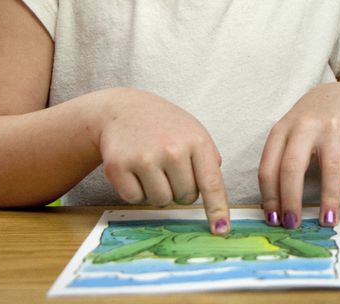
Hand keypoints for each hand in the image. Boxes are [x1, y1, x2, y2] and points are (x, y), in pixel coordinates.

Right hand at [96, 88, 230, 233]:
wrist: (123, 110)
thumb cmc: (165, 126)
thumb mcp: (194, 133)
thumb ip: (208, 161)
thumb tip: (215, 197)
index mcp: (196, 141)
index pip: (212, 183)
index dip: (217, 209)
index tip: (221, 230)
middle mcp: (172, 149)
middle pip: (186, 198)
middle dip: (181, 190)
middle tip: (170, 168)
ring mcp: (144, 158)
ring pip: (161, 201)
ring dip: (159, 192)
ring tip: (153, 167)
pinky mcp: (118, 167)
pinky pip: (135, 199)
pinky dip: (137, 191)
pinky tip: (135, 170)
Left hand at [258, 82, 339, 229]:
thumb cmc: (308, 127)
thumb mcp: (288, 137)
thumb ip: (280, 165)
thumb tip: (277, 212)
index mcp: (281, 130)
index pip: (269, 167)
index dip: (270, 197)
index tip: (275, 220)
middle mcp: (305, 125)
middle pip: (293, 166)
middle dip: (291, 199)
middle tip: (294, 225)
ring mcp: (333, 126)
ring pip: (330, 167)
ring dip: (329, 198)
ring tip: (328, 221)